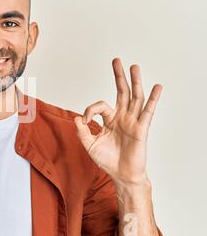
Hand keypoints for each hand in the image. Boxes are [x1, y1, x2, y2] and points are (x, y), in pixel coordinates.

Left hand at [74, 58, 162, 184]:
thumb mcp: (90, 145)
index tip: (85, 120)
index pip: (100, 106)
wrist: (121, 175)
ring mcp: (133, 122)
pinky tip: (157, 87)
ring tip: (134, 67)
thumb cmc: (107, 160)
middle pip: (122, 92)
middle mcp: (122, 117)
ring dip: (135, 82)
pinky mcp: (141, 129)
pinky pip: (148, 112)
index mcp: (110, 120)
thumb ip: (82, 131)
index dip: (90, 109)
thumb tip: (77, 117)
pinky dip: (153, 99)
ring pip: (135, 97)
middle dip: (119, 76)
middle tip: (117, 60)